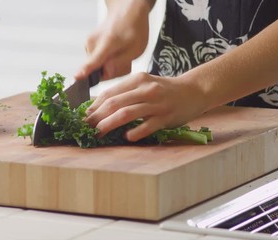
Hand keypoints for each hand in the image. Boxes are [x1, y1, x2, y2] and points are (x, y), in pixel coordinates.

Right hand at [74, 0, 152, 80]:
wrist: (126, 12)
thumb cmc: (133, 30)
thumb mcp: (135, 49)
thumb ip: (119, 63)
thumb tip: (105, 74)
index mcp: (107, 42)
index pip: (94, 60)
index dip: (85, 71)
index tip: (76, 77)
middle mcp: (93, 42)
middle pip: (97, 70)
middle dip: (111, 71)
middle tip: (125, 61)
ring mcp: (88, 43)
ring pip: (97, 67)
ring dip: (110, 66)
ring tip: (121, 54)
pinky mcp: (88, 46)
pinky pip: (96, 61)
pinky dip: (106, 61)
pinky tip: (115, 52)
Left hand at [84, 72, 207, 141]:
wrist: (193, 90)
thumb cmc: (164, 90)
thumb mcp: (144, 84)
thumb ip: (125, 92)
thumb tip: (99, 107)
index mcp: (137, 80)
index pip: (109, 93)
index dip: (94, 106)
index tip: (84, 117)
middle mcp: (145, 90)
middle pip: (115, 103)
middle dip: (97, 116)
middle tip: (87, 127)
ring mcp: (156, 103)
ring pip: (127, 113)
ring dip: (110, 124)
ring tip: (99, 133)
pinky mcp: (166, 116)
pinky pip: (148, 125)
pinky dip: (135, 131)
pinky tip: (127, 137)